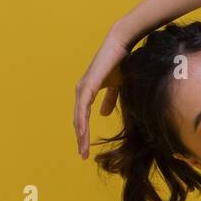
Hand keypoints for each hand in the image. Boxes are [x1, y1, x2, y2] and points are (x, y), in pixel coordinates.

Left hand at [74, 37, 129, 159]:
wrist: (121, 46)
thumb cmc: (120, 63)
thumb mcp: (116, 87)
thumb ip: (109, 100)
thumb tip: (103, 114)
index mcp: (87, 92)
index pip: (83, 117)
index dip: (83, 134)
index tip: (85, 149)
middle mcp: (82, 91)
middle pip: (78, 120)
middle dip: (80, 139)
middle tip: (82, 155)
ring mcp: (83, 88)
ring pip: (78, 117)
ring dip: (80, 135)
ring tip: (83, 150)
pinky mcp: (88, 85)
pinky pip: (83, 107)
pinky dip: (82, 121)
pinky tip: (82, 133)